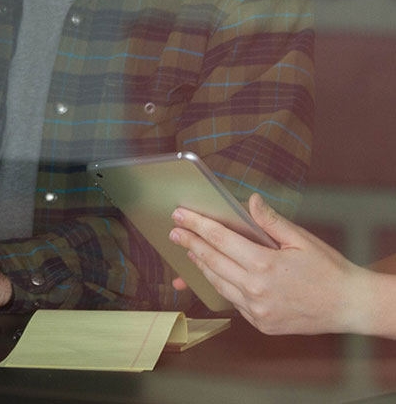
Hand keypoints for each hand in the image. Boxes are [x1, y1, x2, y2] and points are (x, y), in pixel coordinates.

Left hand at [168, 193, 367, 334]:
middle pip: (211, 261)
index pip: (220, 239)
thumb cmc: (328, 270)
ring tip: (189, 251)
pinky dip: (221, 286)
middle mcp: (255, 289)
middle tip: (175, 232)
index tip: (180, 216)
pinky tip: (214, 274)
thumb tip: (250, 201)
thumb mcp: (302, 240)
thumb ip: (271, 221)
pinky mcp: (259, 323)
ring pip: (217, 283)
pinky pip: (232, 301)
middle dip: (190, 243)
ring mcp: (256, 310)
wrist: (349, 306)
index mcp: (264, 264)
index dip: (196, 225)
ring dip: (201, 266)